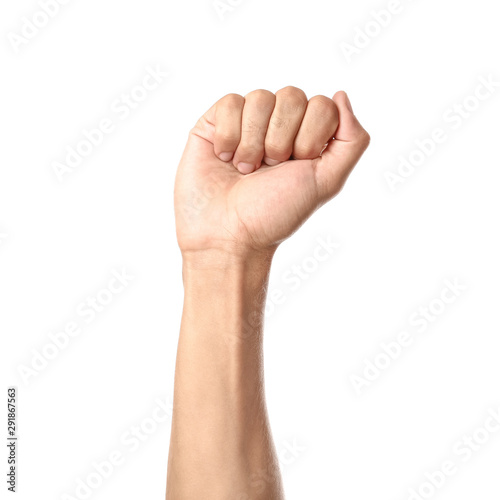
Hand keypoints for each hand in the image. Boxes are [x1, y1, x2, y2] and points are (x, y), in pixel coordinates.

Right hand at [174, 87, 369, 257]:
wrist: (229, 234)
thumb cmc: (275, 214)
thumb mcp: (327, 182)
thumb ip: (352, 140)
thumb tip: (341, 95)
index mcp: (306, 137)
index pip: (322, 105)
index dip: (309, 137)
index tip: (295, 166)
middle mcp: (277, 126)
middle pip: (292, 96)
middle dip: (281, 141)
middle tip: (269, 170)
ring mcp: (246, 123)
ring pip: (260, 97)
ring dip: (253, 143)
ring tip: (245, 169)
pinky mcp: (215, 124)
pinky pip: (230, 103)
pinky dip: (229, 136)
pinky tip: (225, 158)